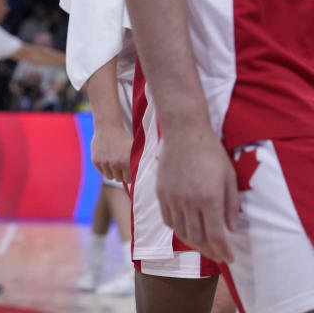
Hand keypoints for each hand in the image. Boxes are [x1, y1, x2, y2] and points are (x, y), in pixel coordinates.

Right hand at [91, 123, 131, 183]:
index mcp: (126, 162)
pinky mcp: (95, 161)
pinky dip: (104, 167)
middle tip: (121, 165)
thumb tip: (135, 178)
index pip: (129, 179)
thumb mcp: (134, 149)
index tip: (129, 171)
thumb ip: (136, 164)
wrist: (108, 127)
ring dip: (112, 172)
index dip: (129, 176)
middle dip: (121, 174)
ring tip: (114, 163)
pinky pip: (101, 171)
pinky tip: (107, 158)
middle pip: (119, 179)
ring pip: (109, 177)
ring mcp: (104, 163)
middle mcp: (115, 164)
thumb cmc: (123, 139)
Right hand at [157, 125, 238, 262]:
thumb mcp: (229, 178)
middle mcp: (188, 202)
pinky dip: (177, 229)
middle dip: (209, 252)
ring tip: (203, 246)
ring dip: (193, 243)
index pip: (216, 236)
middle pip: (196, 239)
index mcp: (209, 198)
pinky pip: (167, 219)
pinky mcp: (160, 193)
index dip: (223, 252)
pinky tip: (186, 229)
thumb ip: (230, 205)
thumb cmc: (211, 152)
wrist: (183, 133)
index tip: (229, 258)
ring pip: (180, 231)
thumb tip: (231, 228)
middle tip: (218, 256)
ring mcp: (172, 198)